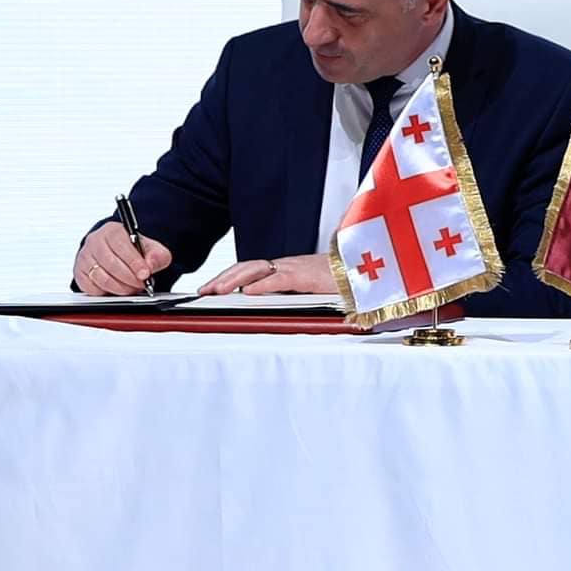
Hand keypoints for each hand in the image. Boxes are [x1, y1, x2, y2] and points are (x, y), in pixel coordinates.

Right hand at [75, 222, 172, 295]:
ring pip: (101, 278)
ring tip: (132, 287)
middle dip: (129, 278)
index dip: (134, 262)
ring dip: (120, 288)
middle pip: (111, 264)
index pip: (121, 245)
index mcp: (113, 231)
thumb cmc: (134, 250)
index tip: (145, 274)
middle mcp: (95, 242)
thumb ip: (157, 255)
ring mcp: (85, 258)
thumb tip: (150, 264)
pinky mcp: (80, 273)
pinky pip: (92, 288)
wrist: (120, 253)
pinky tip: (117, 289)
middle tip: (141, 284)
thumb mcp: (152, 249)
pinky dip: (106, 292)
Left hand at [198, 254, 335, 295]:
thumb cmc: (341, 281)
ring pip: (257, 270)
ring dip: (233, 280)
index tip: (210, 287)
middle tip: (203, 291)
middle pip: (246, 267)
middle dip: (222, 278)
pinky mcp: (308, 275)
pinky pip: (281, 278)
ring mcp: (296, 268)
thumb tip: (266, 305)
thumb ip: (289, 295)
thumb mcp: (309, 289)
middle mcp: (287, 265)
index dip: (227, 277)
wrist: (366, 268)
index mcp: (285, 269)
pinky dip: (263, 285)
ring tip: (216, 291)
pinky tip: (249, 293)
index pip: (249, 269)